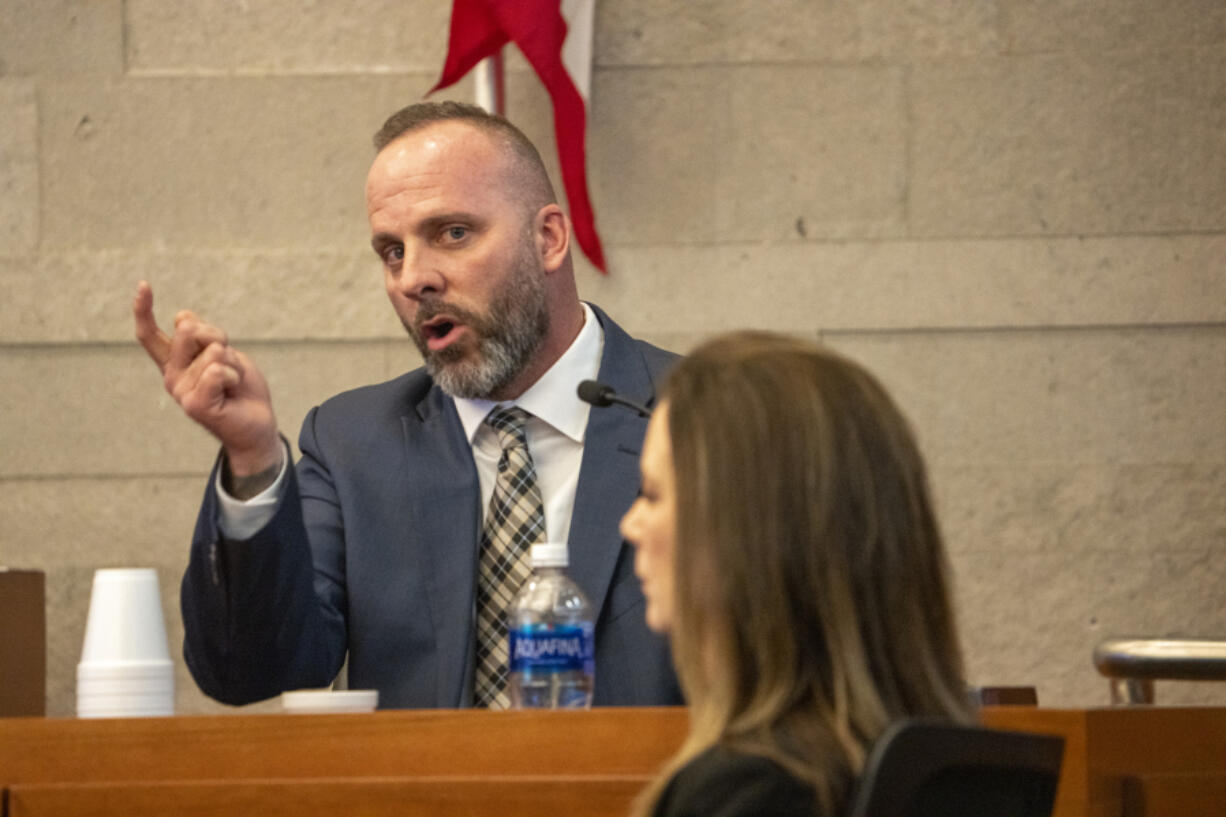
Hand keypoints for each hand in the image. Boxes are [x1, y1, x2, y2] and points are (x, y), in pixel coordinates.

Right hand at [133, 281, 280, 476]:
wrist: (257, 425)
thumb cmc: (241, 388)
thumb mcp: (223, 352)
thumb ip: (202, 336)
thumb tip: (182, 317)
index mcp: (175, 362)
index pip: (150, 335)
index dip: (144, 310)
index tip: (144, 285)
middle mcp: (172, 375)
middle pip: (189, 329)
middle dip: (219, 336)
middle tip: (229, 363)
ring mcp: (181, 391)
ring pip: (213, 349)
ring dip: (233, 361)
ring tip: (232, 382)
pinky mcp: (195, 404)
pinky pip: (218, 370)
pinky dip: (234, 375)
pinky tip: (232, 392)